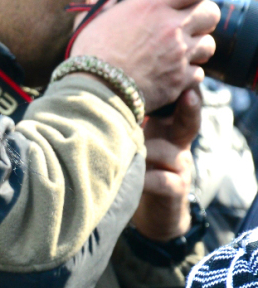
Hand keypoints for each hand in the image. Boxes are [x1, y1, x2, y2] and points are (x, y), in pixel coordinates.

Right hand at [70, 0, 219, 112]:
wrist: (94, 92)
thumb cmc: (90, 53)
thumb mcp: (95, 17)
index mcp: (153, 4)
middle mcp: (172, 26)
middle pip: (211, 12)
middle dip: (203, 17)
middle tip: (188, 23)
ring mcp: (179, 54)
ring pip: (208, 44)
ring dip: (197, 47)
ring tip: (180, 51)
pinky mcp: (179, 80)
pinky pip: (198, 73)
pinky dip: (188, 74)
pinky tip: (172, 74)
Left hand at [130, 89, 200, 240]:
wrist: (152, 213)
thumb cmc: (138, 170)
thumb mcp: (137, 144)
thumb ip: (130, 123)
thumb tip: (99, 94)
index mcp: (167, 130)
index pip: (179, 106)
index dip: (179, 92)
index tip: (174, 74)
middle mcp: (178, 145)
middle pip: (188, 122)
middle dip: (189, 107)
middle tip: (187, 94)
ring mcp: (180, 167)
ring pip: (165, 151)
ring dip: (143, 151)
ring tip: (123, 151)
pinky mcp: (175, 189)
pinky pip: (162, 179)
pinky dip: (146, 178)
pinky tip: (134, 180)